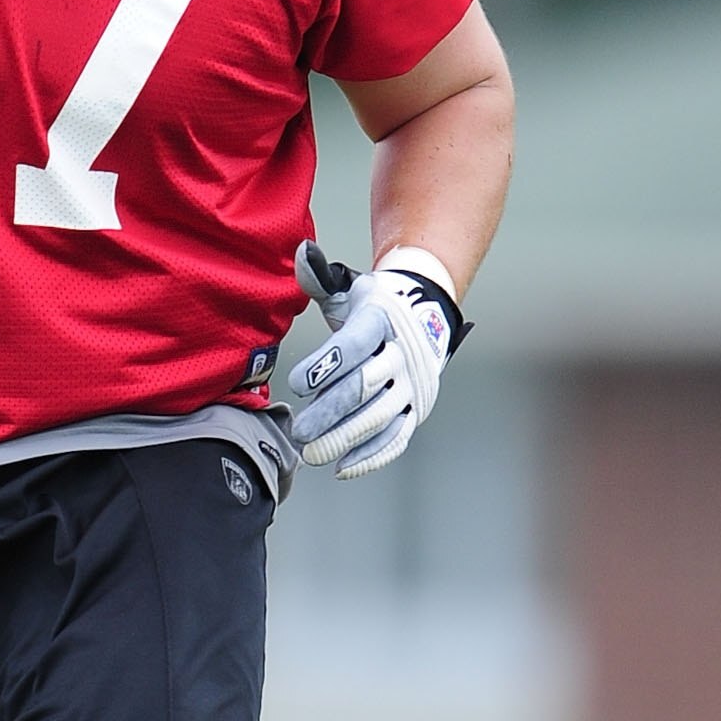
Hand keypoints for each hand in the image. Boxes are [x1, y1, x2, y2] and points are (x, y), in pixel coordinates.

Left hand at [287, 242, 468, 480]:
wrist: (424, 313)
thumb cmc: (371, 303)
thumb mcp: (347, 287)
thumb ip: (319, 277)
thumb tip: (300, 253)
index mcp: (381, 321)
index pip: (354, 345)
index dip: (325, 364)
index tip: (295, 383)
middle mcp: (401, 355)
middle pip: (365, 386)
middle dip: (330, 412)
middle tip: (299, 432)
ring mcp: (411, 385)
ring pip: (379, 416)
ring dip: (345, 438)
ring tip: (312, 453)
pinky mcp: (415, 408)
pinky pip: (397, 437)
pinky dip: (372, 455)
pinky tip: (343, 467)